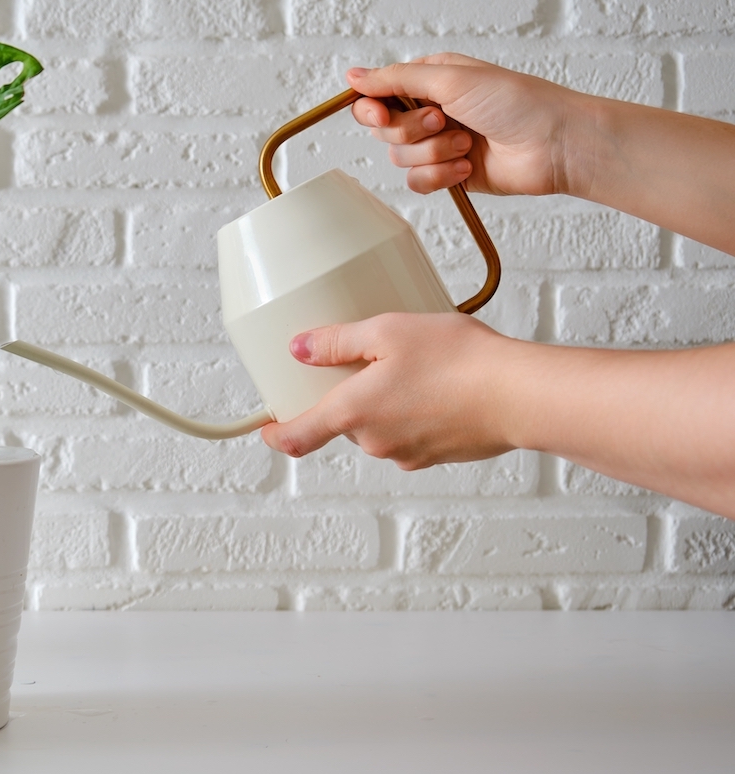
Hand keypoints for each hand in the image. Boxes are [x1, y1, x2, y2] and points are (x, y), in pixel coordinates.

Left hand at [260, 312, 516, 465]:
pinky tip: (440, 385)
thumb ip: (336, 341)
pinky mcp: (438, 455)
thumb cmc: (459, 360)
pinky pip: (411, 432)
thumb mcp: (387, 331)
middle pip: (344, 424)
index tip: (266, 428)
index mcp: (354, 413)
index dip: (276, 435)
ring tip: (415, 366)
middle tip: (369, 361)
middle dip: (349, 397)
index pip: (298, 437)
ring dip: (385, 403)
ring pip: (379, 428)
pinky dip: (415, 411)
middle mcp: (376, 442)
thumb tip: (300, 349)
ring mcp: (408, 454)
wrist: (521, 394)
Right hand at [347, 53, 589, 197]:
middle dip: (412, 131)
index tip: (382, 115)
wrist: (553, 145)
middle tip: (444, 121)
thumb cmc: (517, 102)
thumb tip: (354, 75)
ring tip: (466, 144)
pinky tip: (467, 167)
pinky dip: (440, 176)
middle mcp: (430, 111)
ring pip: (400, 158)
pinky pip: (418, 181)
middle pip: (385, 130)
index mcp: (429, 80)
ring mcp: (439, 144)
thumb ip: (396, 79)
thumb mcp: (451, 78)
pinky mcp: (448, 173)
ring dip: (433, 153)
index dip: (372, 109)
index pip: (377, 95)